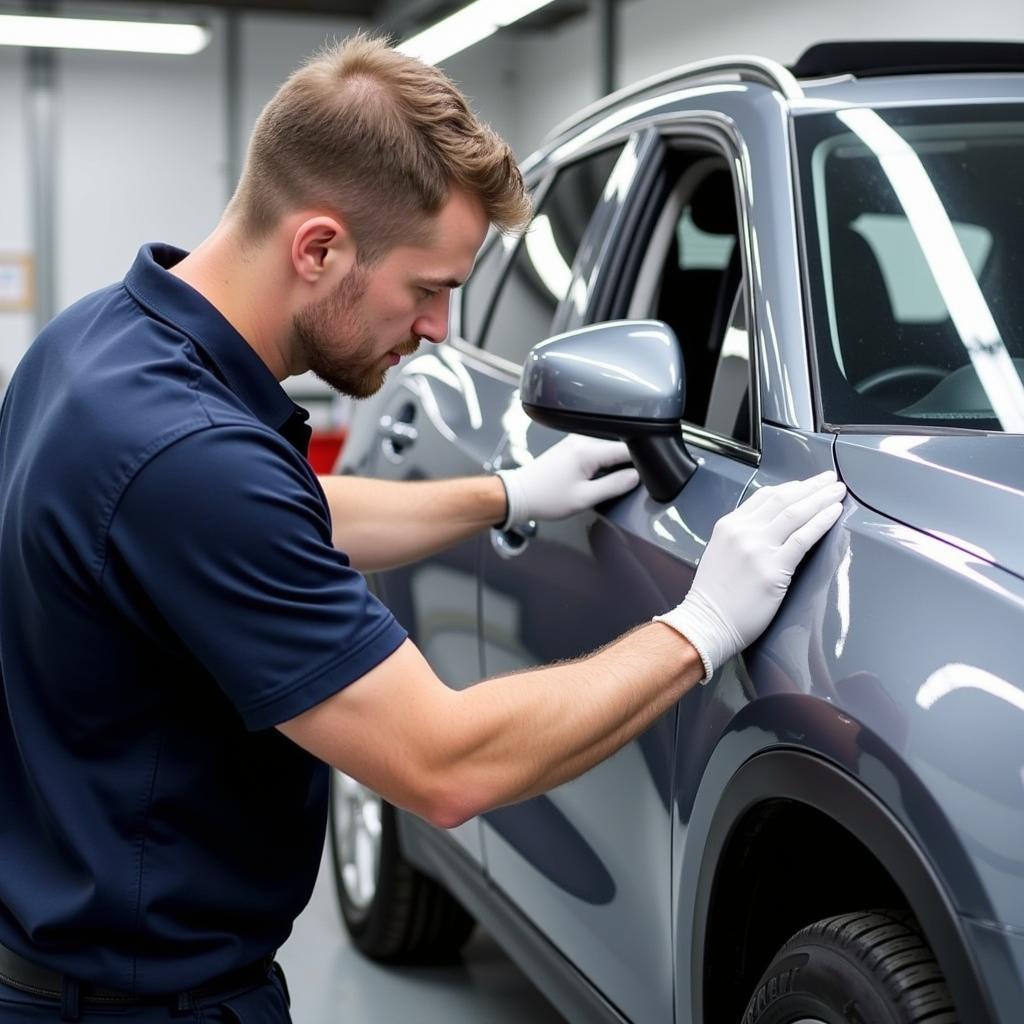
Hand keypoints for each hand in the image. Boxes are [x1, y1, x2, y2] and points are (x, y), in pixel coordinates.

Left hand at [496, 434, 640, 528]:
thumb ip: (614, 486)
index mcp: (587, 449)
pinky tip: (600, 475)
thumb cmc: (546, 498)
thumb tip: (637, 477)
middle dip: (628, 462)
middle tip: (628, 481)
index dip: (641, 461)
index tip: (647, 474)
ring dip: (615, 462)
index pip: (627, 448)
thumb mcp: (584, 498)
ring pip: (610, 447)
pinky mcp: (573, 445)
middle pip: (620, 445)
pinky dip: (604, 461)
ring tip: (614, 479)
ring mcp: (577, 439)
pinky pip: (598, 449)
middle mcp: (582, 438)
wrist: (520, 494)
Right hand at [654, 471, 845, 681]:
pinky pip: (803, 537)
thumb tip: (771, 530)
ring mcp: (758, 548)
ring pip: (796, 513)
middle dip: (811, 486)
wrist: (706, 623)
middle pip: (783, 499)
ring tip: (838, 491)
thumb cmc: (713, 598)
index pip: (765, 497)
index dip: (791, 487)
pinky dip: (822, 521)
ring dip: (821, 499)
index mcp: (729, 525)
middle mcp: (743, 531)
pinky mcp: (774, 567)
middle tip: (830, 479)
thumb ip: (741, 538)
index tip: (807, 485)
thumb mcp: (721, 554)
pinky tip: (835, 513)